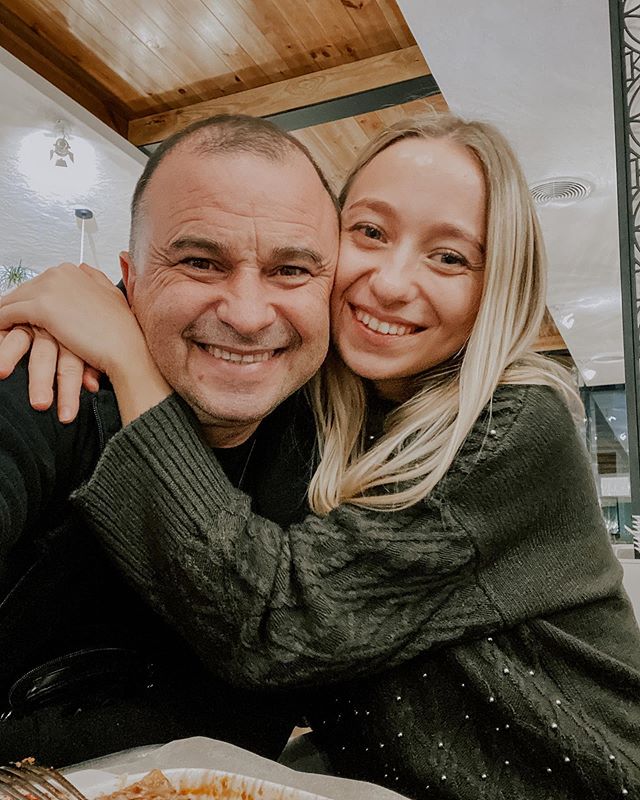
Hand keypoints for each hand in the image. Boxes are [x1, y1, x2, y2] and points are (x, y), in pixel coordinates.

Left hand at [0, 262, 172, 424]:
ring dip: (4, 315)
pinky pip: (8, 314)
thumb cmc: (122, 331)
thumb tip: (83, 270)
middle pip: (24, 289)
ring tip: (1, 328)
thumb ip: (94, 279)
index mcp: (74, 270)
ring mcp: (49, 288)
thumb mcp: (112, 295)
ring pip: (13, 300)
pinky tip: (0, 333)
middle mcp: (59, 274)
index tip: (26, 314)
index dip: (31, 300)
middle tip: (8, 323)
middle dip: (15, 307)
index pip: (40, 283)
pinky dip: (0, 323)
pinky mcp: (40, 308)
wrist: (127, 349)